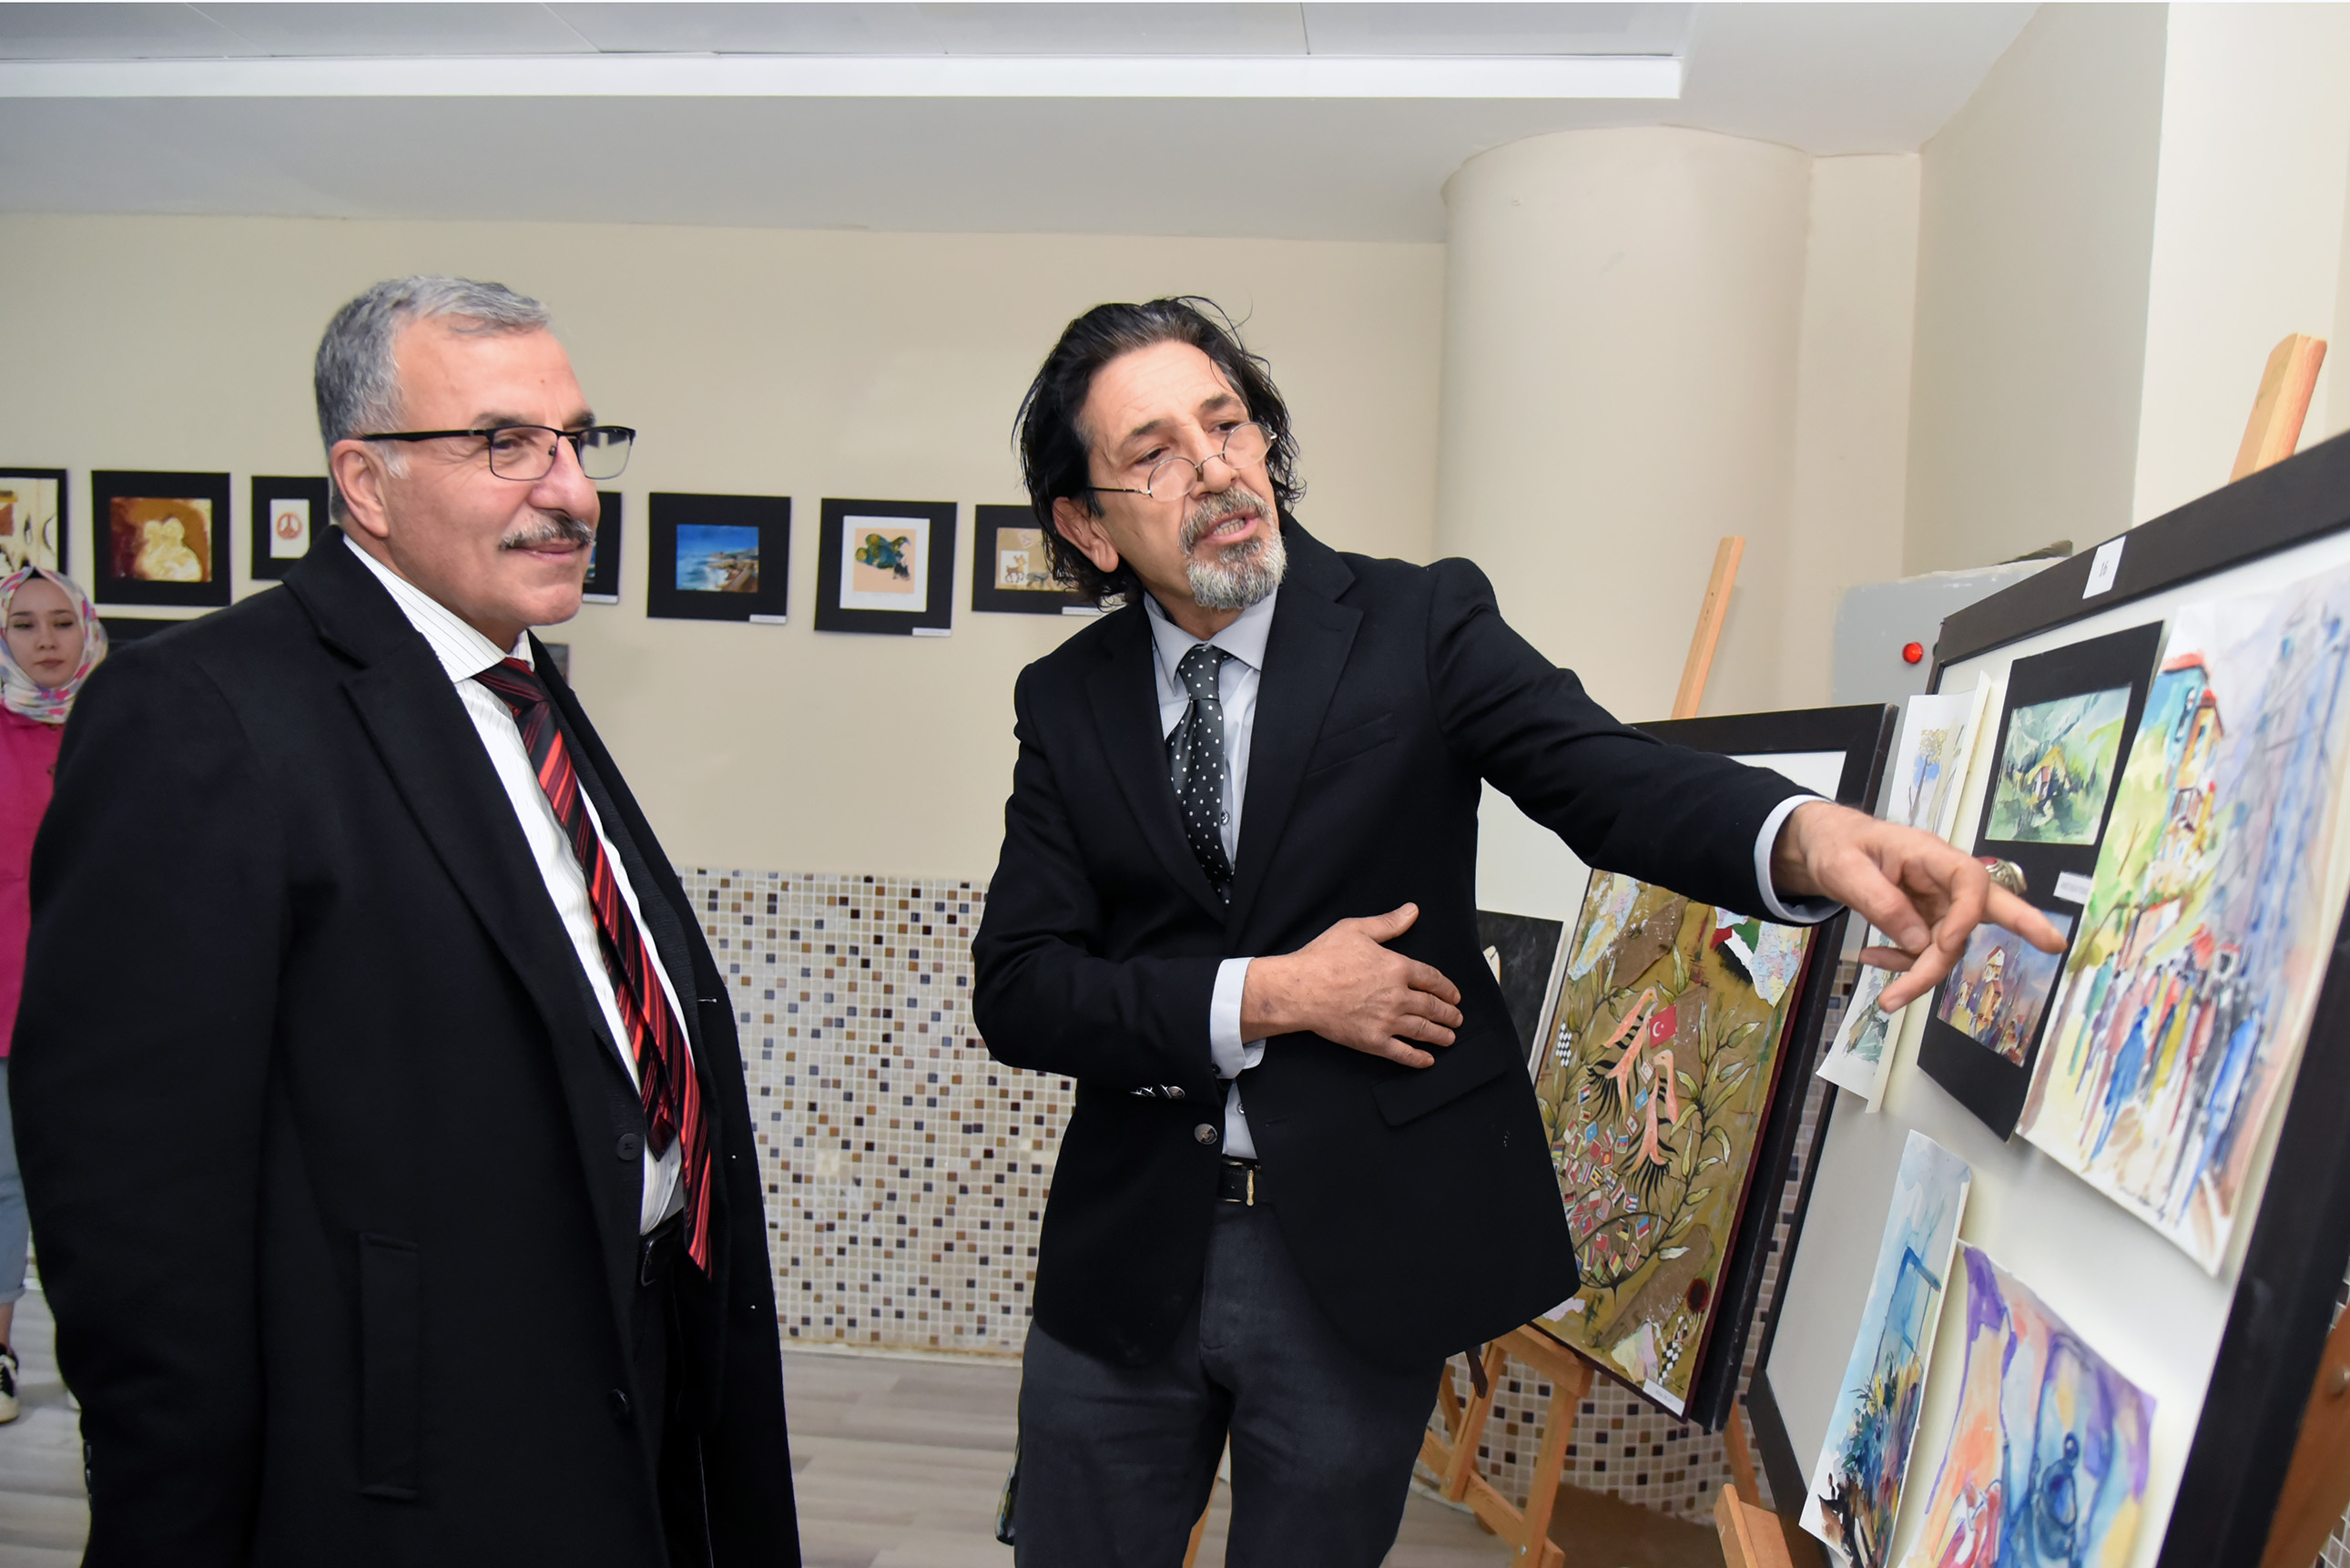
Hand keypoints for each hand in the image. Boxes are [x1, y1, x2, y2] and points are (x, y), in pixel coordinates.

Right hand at [1240, 904, 1463, 1067]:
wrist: (1299, 990)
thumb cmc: (1323, 958)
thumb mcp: (1356, 930)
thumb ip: (1388, 923)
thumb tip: (1412, 911)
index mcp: (1397, 967)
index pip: (1432, 979)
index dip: (1447, 988)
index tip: (1454, 995)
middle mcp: (1398, 996)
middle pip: (1432, 1006)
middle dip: (1449, 1014)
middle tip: (1457, 1019)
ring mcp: (1387, 1021)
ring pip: (1423, 1030)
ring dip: (1440, 1035)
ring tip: (1450, 1038)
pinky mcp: (1373, 1041)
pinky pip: (1402, 1053)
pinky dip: (1418, 1058)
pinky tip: (1427, 1060)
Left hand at [1771, 801, 2064, 1010]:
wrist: (1826, 847)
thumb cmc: (1837, 847)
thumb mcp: (1844, 871)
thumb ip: (1879, 902)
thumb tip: (1921, 943)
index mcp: (1927, 854)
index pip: (1968, 879)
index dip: (1966, 914)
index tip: (1944, 944)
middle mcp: (1942, 879)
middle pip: (1991, 903)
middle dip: (2026, 923)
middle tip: (2055, 943)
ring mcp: (1939, 903)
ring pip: (1951, 945)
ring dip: (1923, 973)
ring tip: (1887, 998)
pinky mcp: (1928, 921)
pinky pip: (1928, 951)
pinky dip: (1905, 964)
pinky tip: (1872, 959)